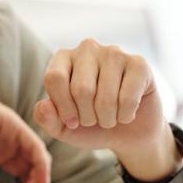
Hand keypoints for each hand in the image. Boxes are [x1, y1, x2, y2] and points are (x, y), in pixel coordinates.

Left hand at [32, 38, 167, 156]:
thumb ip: (46, 119)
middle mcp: (87, 48)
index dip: (63, 108)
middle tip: (94, 120)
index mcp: (62, 58)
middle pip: (81, 89)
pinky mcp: (139, 64)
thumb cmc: (90, 126)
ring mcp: (114, 53)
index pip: (55, 78)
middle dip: (87, 116)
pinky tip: (127, 112)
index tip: (72, 121)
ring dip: (107, 119)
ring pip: (105, 97)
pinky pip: (128, 98)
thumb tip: (43, 106)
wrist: (128, 134)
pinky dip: (126, 116)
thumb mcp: (62, 128)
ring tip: (110, 117)